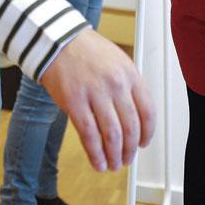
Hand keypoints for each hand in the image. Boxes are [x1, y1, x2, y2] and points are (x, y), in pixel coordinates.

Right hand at [39, 29, 155, 171]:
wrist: (57, 40)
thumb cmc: (86, 50)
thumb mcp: (118, 61)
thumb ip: (128, 87)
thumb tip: (135, 118)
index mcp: (130, 74)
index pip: (148, 112)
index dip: (148, 134)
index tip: (143, 143)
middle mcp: (116, 84)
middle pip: (131, 127)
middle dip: (130, 150)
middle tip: (127, 159)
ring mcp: (95, 93)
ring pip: (112, 135)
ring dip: (115, 156)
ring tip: (114, 164)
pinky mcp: (74, 102)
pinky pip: (89, 135)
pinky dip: (95, 153)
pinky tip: (98, 162)